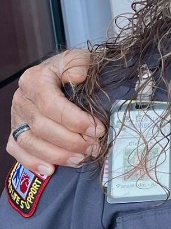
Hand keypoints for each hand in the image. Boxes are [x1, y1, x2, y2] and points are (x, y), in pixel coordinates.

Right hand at [7, 50, 102, 175]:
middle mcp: (21, 100)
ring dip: (57, 155)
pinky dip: (32, 162)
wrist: (63, 75)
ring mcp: (16, 118)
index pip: (51, 104)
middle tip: (95, 147)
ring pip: (30, 142)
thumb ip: (79, 64)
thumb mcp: (80, 59)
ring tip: (81, 159)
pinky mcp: (16, 133)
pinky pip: (17, 150)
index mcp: (35, 80)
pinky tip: (50, 170)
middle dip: (72, 141)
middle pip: (42, 127)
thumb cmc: (74, 69)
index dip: (75, 120)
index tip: (97, 129)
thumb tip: (77, 77)